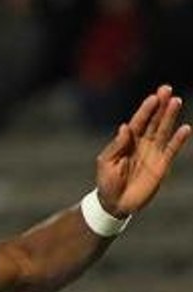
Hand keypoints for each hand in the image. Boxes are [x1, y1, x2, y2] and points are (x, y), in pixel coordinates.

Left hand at [96, 85, 191, 216]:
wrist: (115, 203)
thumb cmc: (106, 182)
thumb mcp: (106, 163)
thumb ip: (117, 146)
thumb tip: (125, 127)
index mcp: (126, 141)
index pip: (138, 122)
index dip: (145, 109)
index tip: (153, 97)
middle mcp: (141, 143)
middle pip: (153, 121)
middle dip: (160, 105)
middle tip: (167, 89)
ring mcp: (153, 153)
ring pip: (163, 130)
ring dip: (170, 116)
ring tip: (176, 101)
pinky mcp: (161, 164)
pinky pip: (172, 150)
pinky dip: (178, 139)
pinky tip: (186, 128)